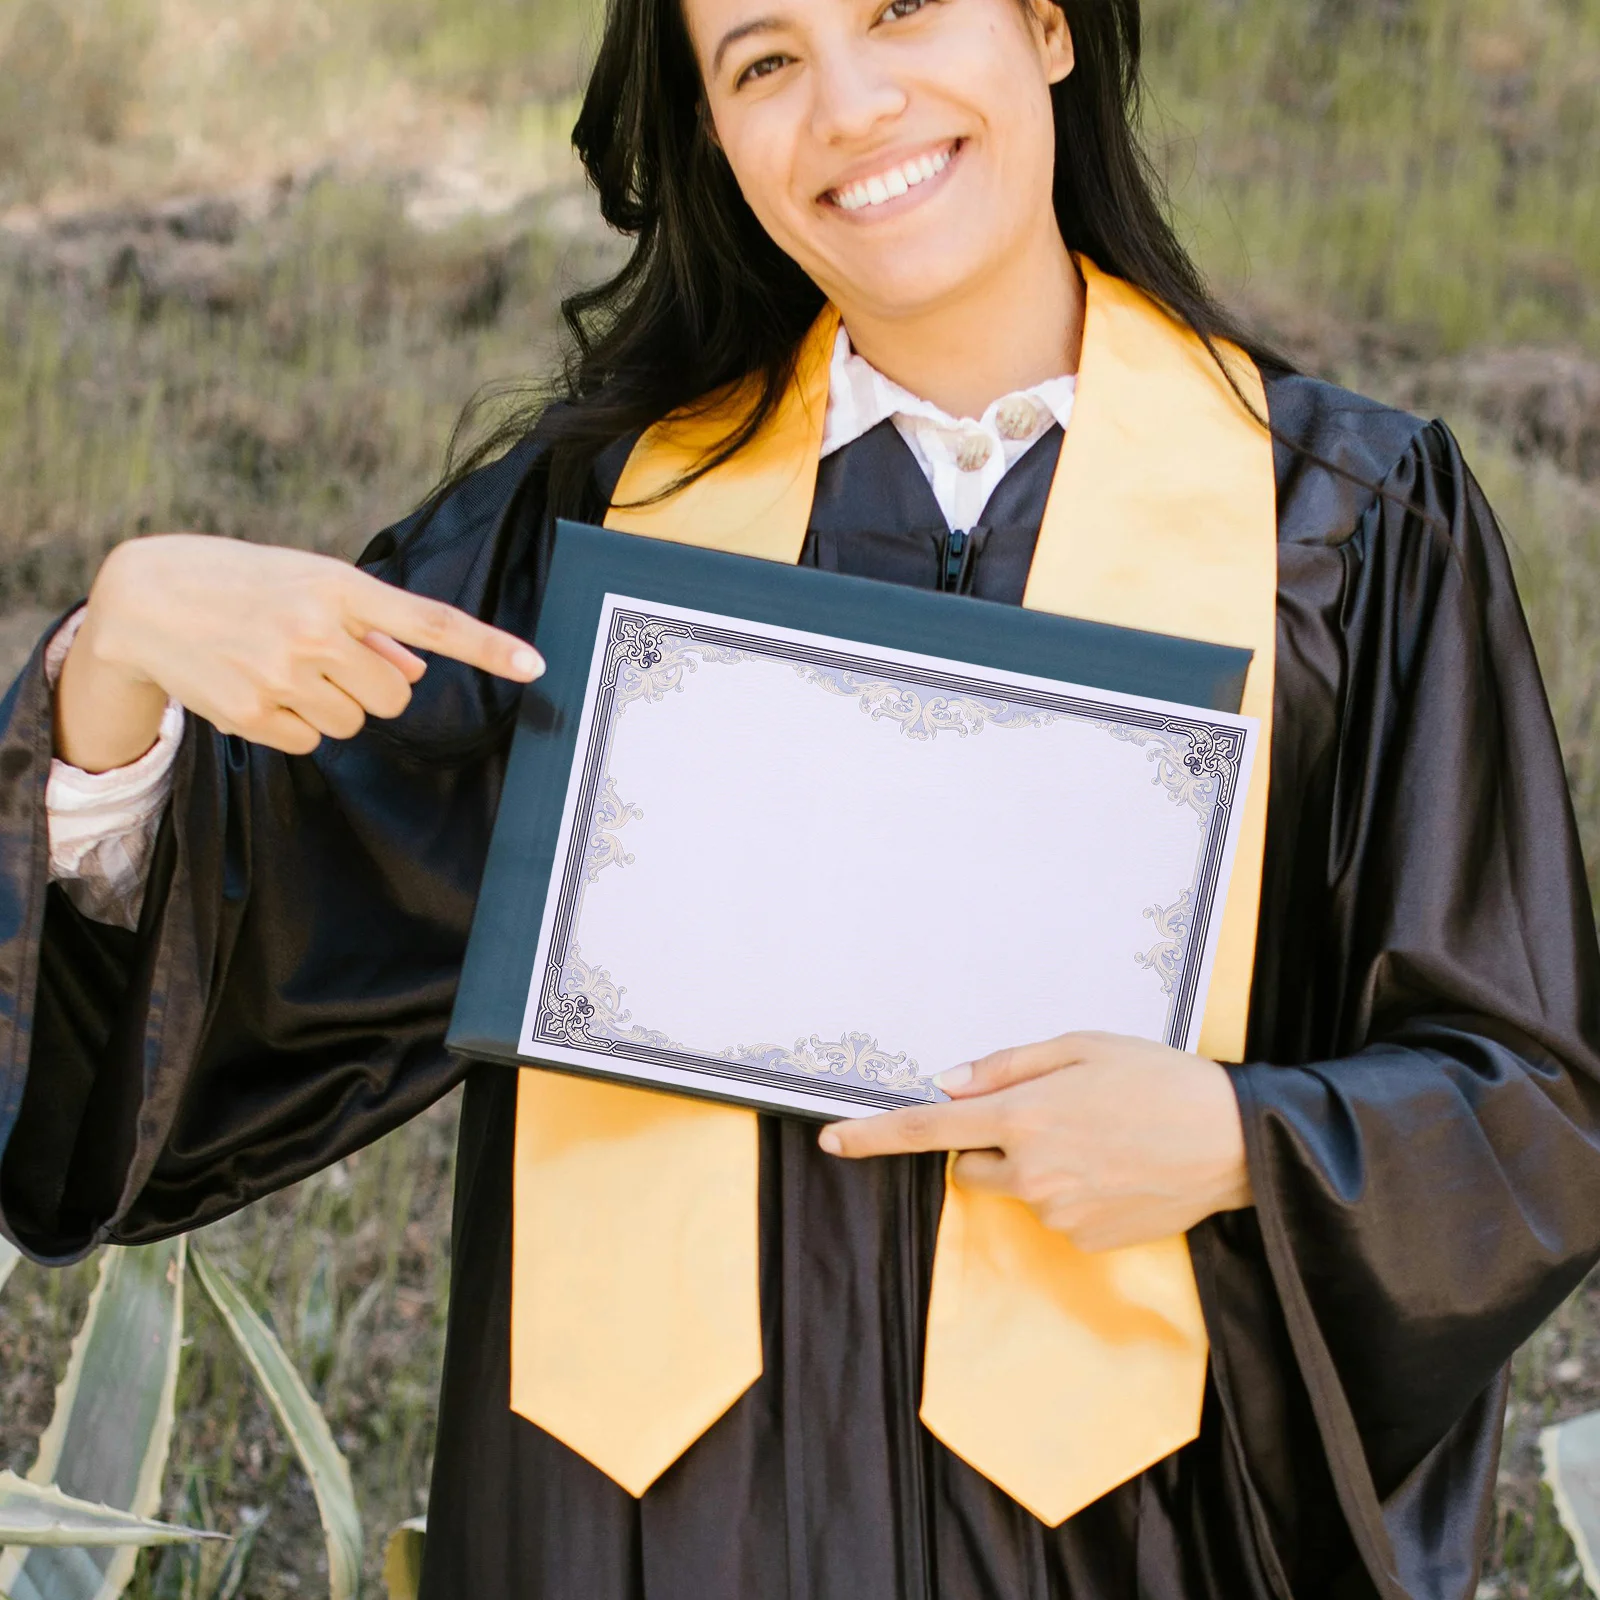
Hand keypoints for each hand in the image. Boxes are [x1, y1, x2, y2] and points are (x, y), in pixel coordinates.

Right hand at [56, 534, 543, 770]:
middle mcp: (315, 630)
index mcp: (339, 587)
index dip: (487, 647)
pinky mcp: (255, 715)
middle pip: (394, 698)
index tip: (536, 666)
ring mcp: (283, 675)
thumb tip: (416, 671)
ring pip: (355, 723)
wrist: (143, 598)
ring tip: (283, 668)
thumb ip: (369, 626)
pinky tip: (258, 688)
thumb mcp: (308, 583)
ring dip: (333, 705)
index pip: (431, 621)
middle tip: (328, 662)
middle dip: (373, 689)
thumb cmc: (243, 584)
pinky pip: (313, 741)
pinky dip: (296, 724)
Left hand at [818, 1032, 1251, 1251]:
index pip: (927, 1130)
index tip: (829, 1141)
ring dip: (1035, 1167)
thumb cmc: (1158, 1078)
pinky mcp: (1086, 1241)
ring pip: (1015, 1190)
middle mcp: (1032, 1173)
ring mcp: (1058, 1214)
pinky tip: (1116, 1169)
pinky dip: (1072, 1193)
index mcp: (1023, 1116)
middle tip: (1047, 1115)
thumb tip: (948, 1082)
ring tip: (1099, 1139)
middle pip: (970, 1165)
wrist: (1235, 1140)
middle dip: (988, 1143)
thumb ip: (1006, 1066)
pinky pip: (1055, 1214)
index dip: (872, 1135)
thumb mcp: (1081, 1046)